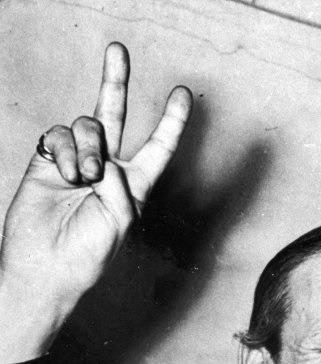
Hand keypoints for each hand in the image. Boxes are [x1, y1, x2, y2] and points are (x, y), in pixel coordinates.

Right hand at [0, 42, 191, 362]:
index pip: (157, 147)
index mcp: (134, 186)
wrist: (46, 265)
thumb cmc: (89, 254)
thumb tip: (102, 155)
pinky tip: (66, 173)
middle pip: (114, 115)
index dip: (171, 122)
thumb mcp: (121, 221)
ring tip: (84, 178)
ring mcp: (76, 162)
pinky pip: (59, 136)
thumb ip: (121, 183)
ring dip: (88, 147)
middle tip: (118, 49)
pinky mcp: (48, 161)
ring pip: (86, 125)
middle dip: (115, 81)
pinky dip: (65, 150)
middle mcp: (107, 169)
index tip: (182, 95)